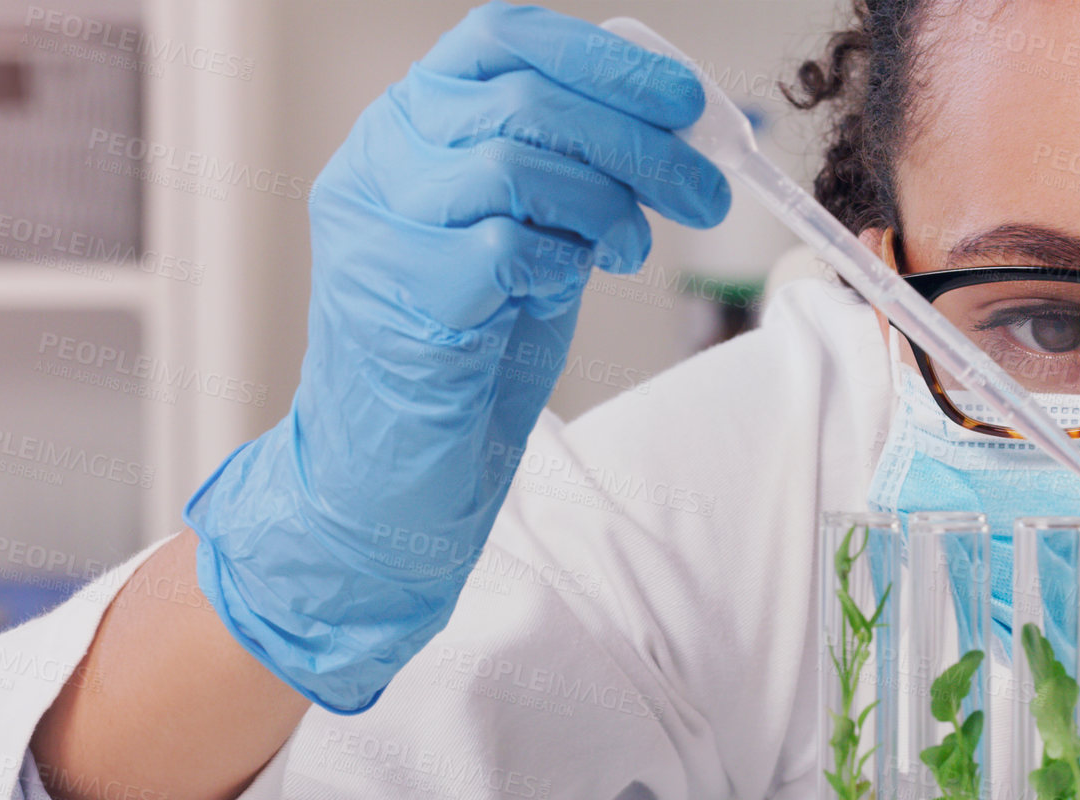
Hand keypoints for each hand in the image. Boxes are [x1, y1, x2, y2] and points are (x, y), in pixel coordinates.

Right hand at [185, 2, 729, 712]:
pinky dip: (559, 264)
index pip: (500, 38)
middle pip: (522, 97)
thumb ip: (569, 171)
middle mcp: (378, 162)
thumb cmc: (464, 353)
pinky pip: (504, 247)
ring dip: (604, 205)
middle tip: (703, 189)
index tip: (682, 99)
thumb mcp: (525, 232)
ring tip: (629, 252)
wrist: (394, 475)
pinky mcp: (398, 296)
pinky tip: (560, 291)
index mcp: (406, 129)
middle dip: (636, 140)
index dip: (602, 58)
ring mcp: (376, 227)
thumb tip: (673, 126)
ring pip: (511, 162)